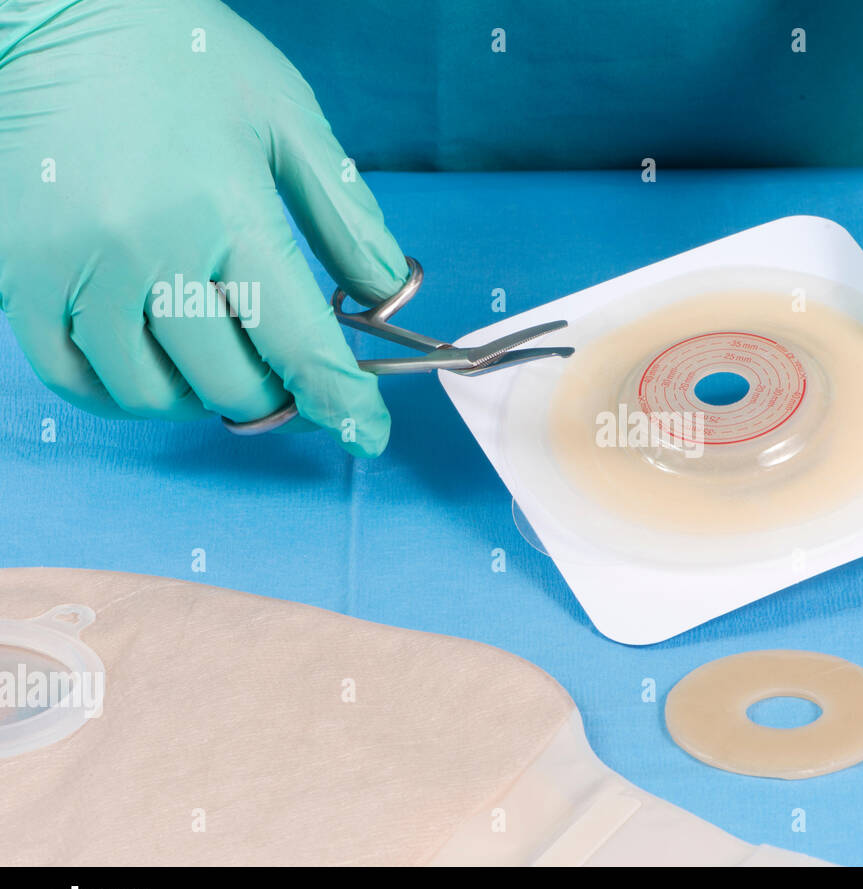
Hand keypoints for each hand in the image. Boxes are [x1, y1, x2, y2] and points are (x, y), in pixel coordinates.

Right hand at [0, 0, 406, 454]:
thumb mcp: (287, 120)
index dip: (341, 404)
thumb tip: (388, 294)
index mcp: (226, 212)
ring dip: (200, 398)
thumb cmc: (183, 57)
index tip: (366, 434)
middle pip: (229, 384)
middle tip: (288, 379)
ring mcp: (72, 270)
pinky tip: (153, 363)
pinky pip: (74, 379)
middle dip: (276, 396)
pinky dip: (123, 392)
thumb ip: (344, 216)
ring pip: (150, 397)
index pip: (298, 346)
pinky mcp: (17, 276)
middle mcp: (144, 252)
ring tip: (220, 361)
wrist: (56, 12)